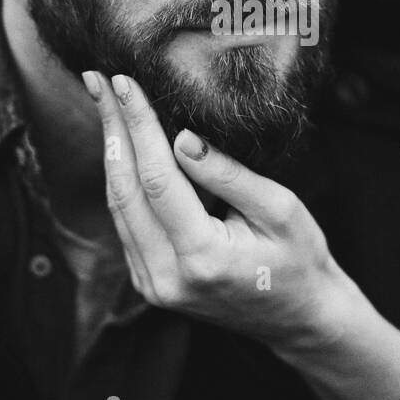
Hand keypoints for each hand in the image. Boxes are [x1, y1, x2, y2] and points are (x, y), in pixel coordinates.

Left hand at [84, 70, 353, 350]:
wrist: (301, 318)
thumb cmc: (300, 261)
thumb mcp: (280, 209)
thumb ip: (228, 174)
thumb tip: (181, 138)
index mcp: (202, 256)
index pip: (157, 178)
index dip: (139, 125)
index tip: (124, 82)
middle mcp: (166, 276)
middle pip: (124, 190)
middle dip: (112, 129)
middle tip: (99, 80)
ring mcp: (152, 285)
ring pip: (118, 206)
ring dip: (111, 151)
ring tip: (106, 104)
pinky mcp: (149, 283)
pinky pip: (127, 222)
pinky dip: (123, 179)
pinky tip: (123, 145)